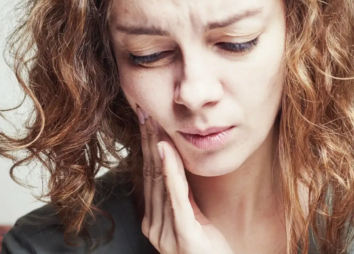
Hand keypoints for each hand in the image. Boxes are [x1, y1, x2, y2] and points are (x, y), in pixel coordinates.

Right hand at [136, 105, 234, 253]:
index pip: (148, 175)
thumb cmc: (209, 250)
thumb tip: (175, 165)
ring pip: (159, 180)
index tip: (145, 121)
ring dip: (157, 148)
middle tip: (144, 113)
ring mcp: (165, 232)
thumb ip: (181, 195)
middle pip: (150, 173)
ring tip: (155, 123)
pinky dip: (170, 170)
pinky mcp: (182, 235)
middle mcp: (153, 225)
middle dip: (148, 141)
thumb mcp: (193, 217)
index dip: (146, 146)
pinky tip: (165, 150)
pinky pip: (176, 196)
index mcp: (153, 220)